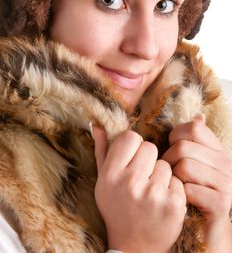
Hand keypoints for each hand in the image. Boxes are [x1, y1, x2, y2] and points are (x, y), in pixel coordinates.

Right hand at [92, 125, 186, 252]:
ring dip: (161, 176)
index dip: (133, 146)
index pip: (131, 137)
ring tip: (152, 193)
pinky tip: (162, 202)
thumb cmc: (117, 208)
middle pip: (150, 147)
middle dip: (148, 160)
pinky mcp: (173, 204)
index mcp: (111, 174)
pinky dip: (173, 189)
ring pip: (165, 164)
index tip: (131, 159)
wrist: (134, 246)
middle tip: (142, 178)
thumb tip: (97, 124)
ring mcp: (153, 194)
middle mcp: (130, 183)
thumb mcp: (104, 181)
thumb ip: (102, 151)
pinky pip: (177, 180)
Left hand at [162, 115, 231, 251]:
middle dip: (168, 161)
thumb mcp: (196, 164)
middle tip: (169, 175)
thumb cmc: (195, 193)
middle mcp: (226, 163)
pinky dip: (180, 194)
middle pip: (183, 147)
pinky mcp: (221, 203)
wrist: (206, 231)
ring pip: (184, 165)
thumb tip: (199, 116)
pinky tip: (183, 200)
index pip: (193, 127)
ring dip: (173, 178)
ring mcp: (226, 183)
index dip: (175, 137)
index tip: (172, 152)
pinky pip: (189, 188)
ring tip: (176, 187)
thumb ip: (196, 141)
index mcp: (218, 150)